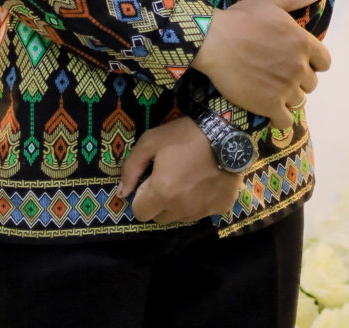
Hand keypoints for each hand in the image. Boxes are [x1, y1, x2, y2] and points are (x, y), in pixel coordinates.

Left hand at [113, 116, 242, 224]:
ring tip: (188, 178)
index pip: (139, 212)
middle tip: (169, 177)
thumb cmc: (185, 134)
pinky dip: (200, 201)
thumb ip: (131, 168)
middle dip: (159, 202)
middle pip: (160, 217)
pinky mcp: (220, 208)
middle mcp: (181, 209)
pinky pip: (202, 212)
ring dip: (178, 203)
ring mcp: (202, 211)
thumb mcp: (151, 141)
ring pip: (180, 217)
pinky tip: (205, 180)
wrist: (228, 130)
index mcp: (161, 193)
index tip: (150, 179)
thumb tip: (121, 193)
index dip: (141, 196)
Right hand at [191, 0, 331, 128]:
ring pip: (299, 101)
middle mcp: (299, 68)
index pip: (325, 62)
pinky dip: (280, 117)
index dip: (313, 61)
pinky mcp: (269, 106)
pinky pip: (285, 120)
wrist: (215, 41)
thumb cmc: (243, 18)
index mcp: (303, 43)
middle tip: (280, 71)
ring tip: (272, 88)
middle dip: (299, 78)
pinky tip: (269, 108)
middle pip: (312, 82)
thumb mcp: (273, 0)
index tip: (298, 58)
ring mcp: (285, 89)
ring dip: (289, 96)